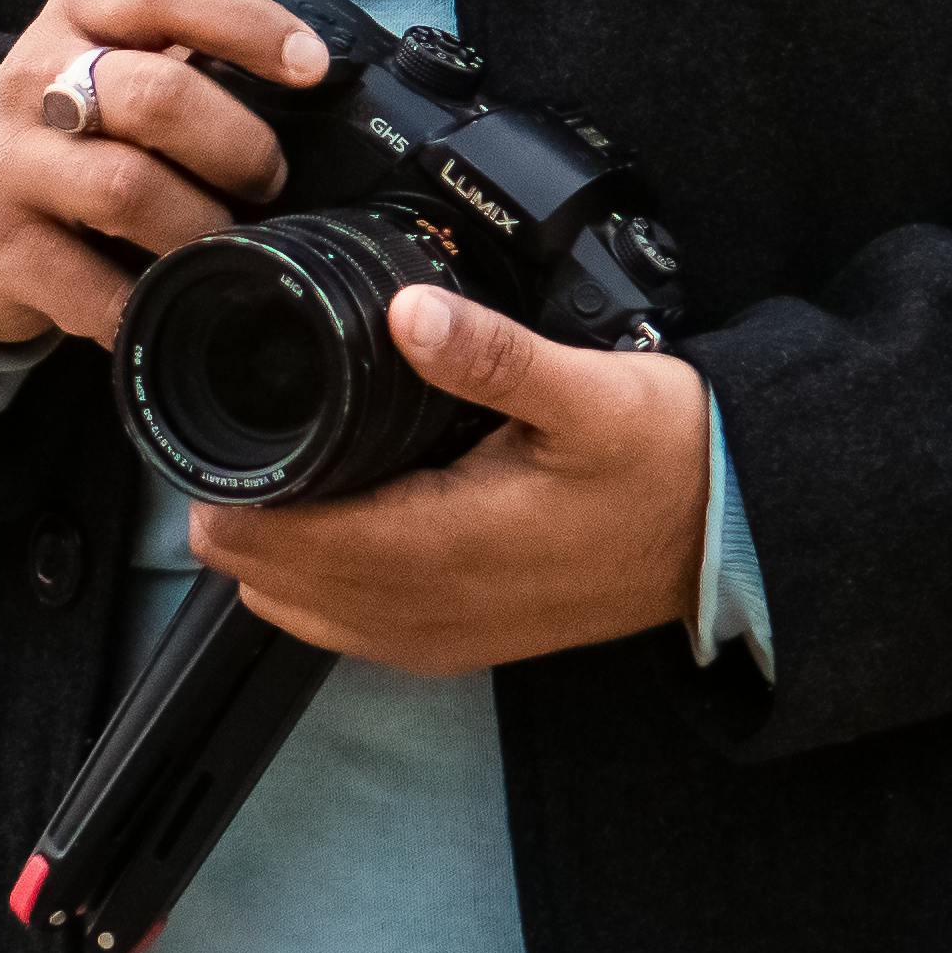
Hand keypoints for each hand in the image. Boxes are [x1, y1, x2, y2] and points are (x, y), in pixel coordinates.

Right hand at [0, 0, 329, 352]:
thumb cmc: (72, 134)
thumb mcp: (113, 70)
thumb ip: (190, 65)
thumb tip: (316, 92)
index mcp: (78, 17)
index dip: (247, 23)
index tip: (313, 66)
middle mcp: (35, 80)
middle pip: (156, 96)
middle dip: (239, 147)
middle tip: (269, 181)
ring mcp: (8, 166)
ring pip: (128, 191)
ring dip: (202, 228)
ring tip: (225, 243)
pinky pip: (96, 288)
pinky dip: (150, 302)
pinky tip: (171, 300)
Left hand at [189, 289, 712, 674]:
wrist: (734, 533)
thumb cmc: (666, 459)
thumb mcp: (587, 391)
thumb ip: (491, 355)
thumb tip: (408, 310)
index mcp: (439, 550)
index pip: (275, 541)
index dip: (226, 487)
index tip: (218, 426)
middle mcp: (426, 611)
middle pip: (268, 582)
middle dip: (241, 512)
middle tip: (244, 432)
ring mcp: (440, 637)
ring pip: (300, 613)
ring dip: (275, 551)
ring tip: (283, 468)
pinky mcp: (460, 642)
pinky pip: (350, 628)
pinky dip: (319, 582)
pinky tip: (341, 520)